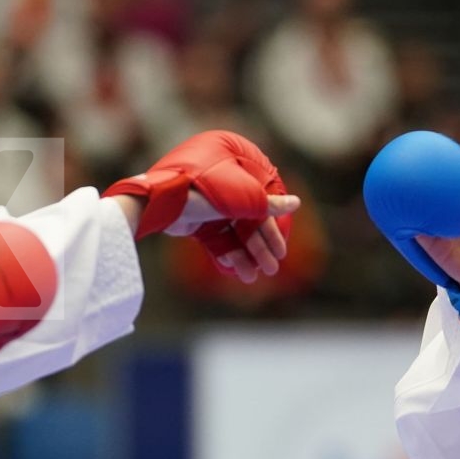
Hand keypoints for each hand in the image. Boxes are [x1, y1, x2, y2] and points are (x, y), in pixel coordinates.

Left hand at [107, 190, 300, 283]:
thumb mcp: (242, 199)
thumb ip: (269, 204)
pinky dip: (225, 256)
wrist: (162, 200)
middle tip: (270, 270)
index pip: (262, 209)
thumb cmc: (205, 192)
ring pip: (232, 236)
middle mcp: (226, 194)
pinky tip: (235, 271)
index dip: (272, 232)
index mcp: (239, 181)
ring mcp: (209, 209)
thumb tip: (297, 203)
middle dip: (260, 249)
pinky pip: (215, 242)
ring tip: (251, 277)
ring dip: (244, 256)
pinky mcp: (195, 223)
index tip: (281, 253)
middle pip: (248, 225)